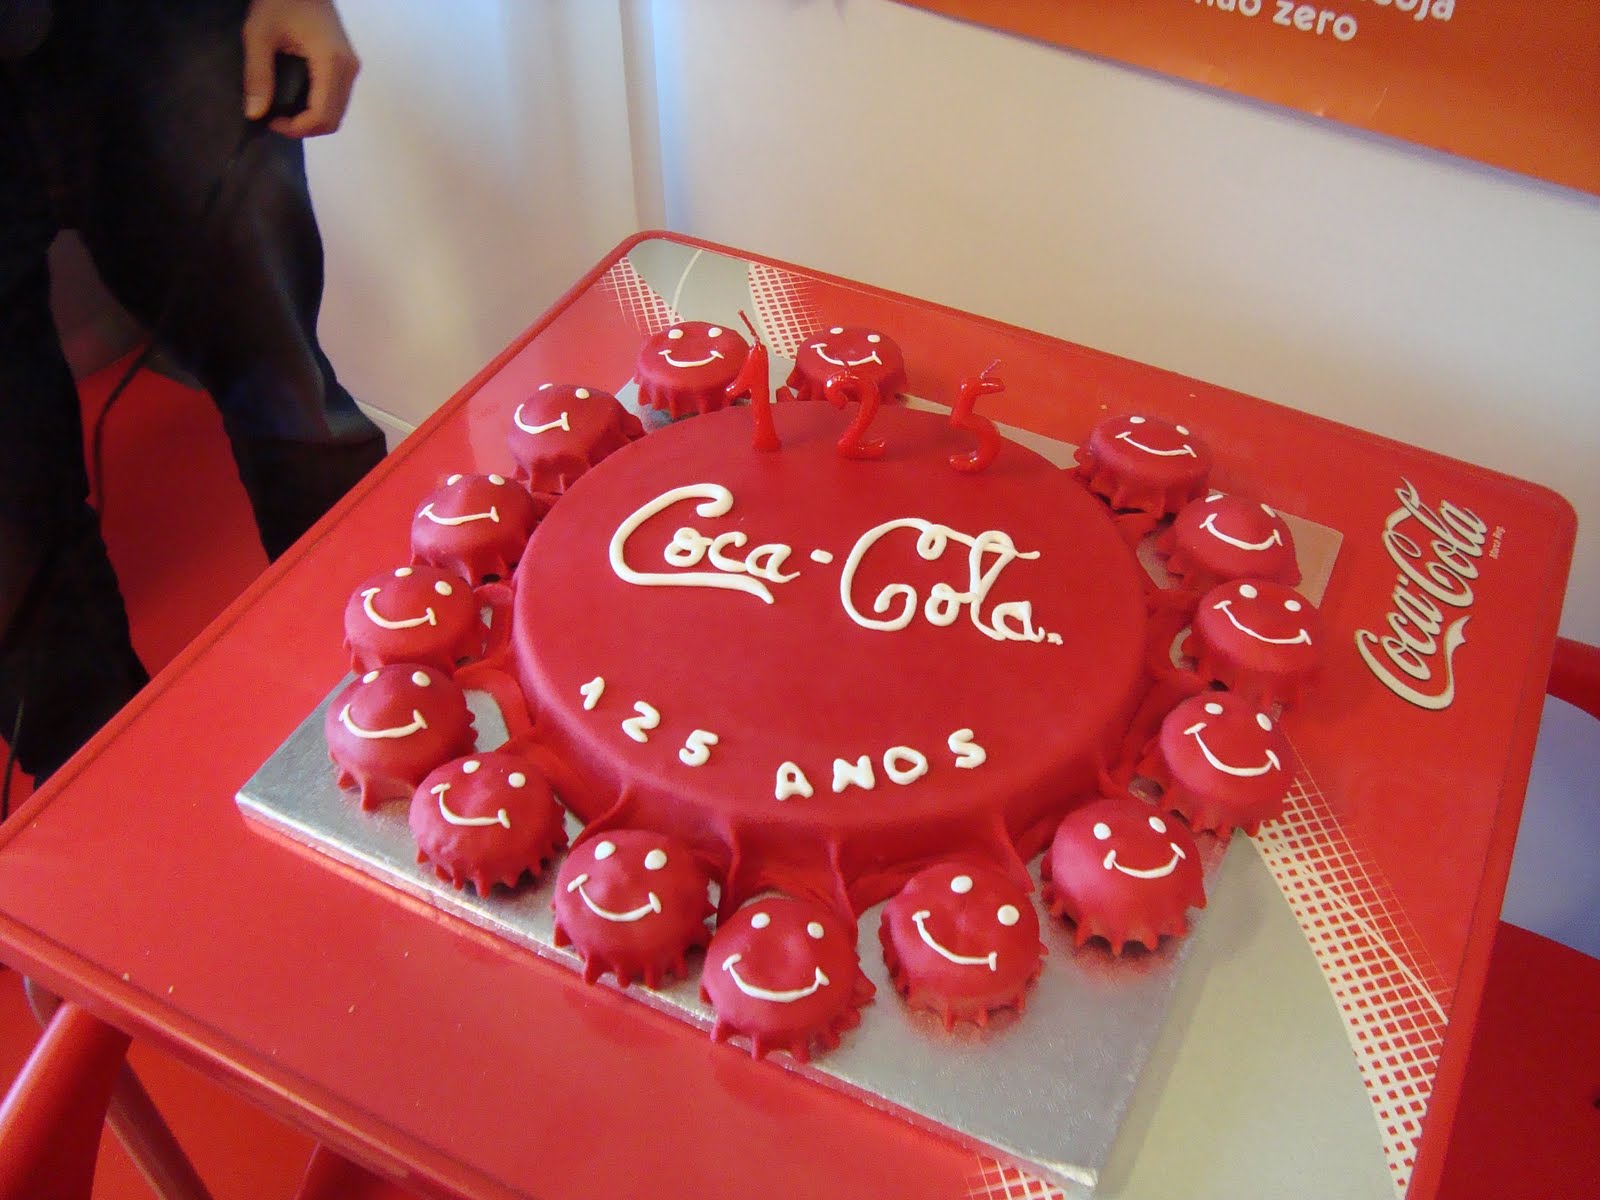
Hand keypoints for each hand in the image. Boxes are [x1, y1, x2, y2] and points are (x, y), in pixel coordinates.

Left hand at [242, 0, 359, 136]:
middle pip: (334, 119)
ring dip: (311, 120)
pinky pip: (336, 99)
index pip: (323, 115)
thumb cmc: (280, 1)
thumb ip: (257, 75)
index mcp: (332, 62)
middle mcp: (349, 69)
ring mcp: (351, 67)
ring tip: (283, 111)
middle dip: (304, 128)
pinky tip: (295, 99)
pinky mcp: (347, 64)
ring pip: (337, 112)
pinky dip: (317, 108)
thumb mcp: (259, 35)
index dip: (297, 128)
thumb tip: (254, 114)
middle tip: (274, 120)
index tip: (270, 121)